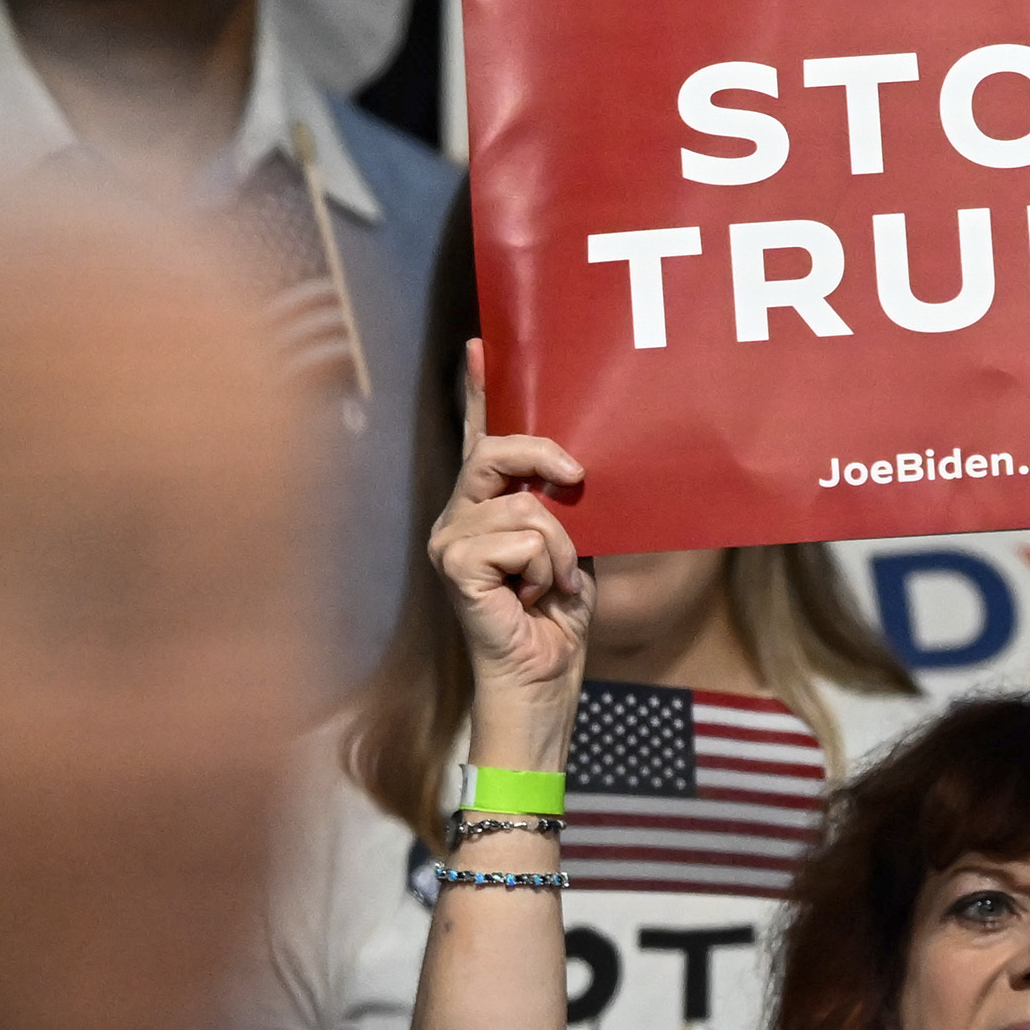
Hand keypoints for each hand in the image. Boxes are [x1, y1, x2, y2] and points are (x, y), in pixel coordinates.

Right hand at [428, 339, 590, 767]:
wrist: (543, 683)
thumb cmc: (557, 621)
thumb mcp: (572, 546)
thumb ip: (563, 503)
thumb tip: (575, 461)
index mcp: (485, 508)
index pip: (480, 438)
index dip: (478, 391)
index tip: (480, 345)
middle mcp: (457, 516)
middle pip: (497, 451)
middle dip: (546, 457)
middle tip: (579, 482)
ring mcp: (449, 539)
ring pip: (525, 505)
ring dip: (560, 548)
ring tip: (553, 586)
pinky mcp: (454, 564)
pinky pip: (520, 537)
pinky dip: (545, 568)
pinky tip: (535, 599)